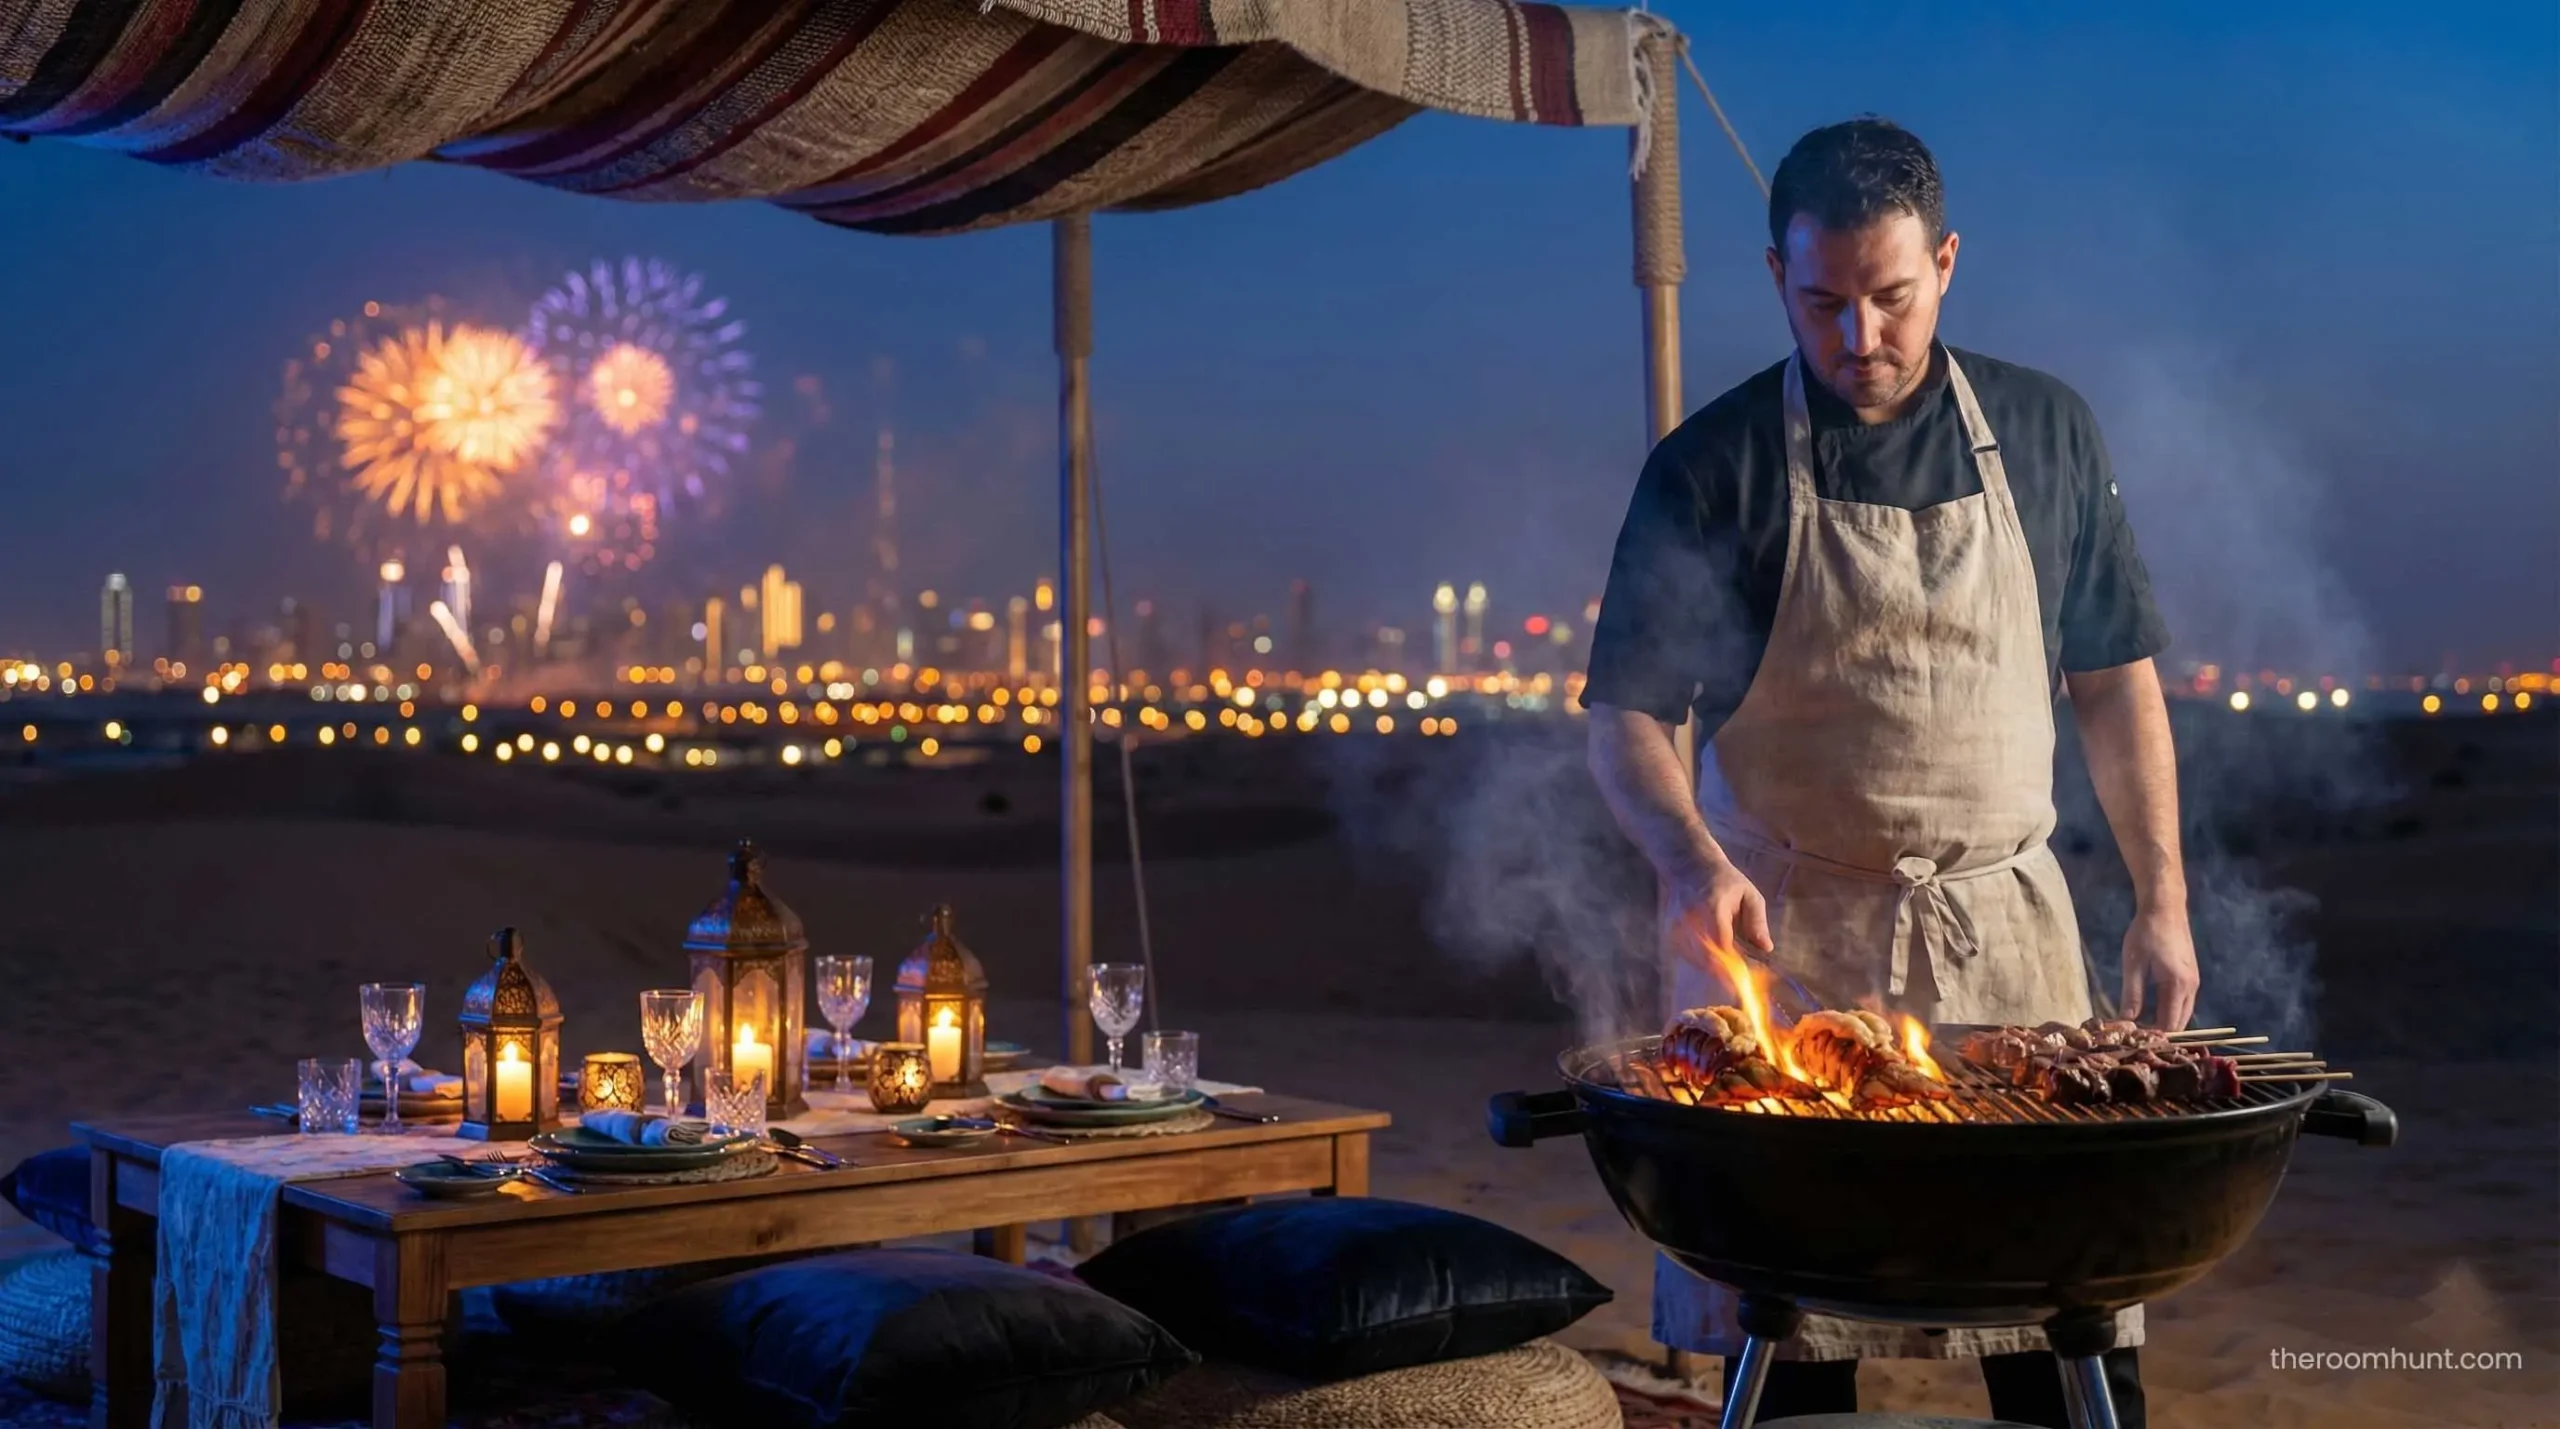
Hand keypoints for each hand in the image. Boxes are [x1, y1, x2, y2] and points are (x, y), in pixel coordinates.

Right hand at [1664, 854, 1772, 964]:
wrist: (1689, 866)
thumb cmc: (1724, 880)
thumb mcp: (1749, 895)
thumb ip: (1757, 922)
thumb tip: (1766, 948)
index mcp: (1712, 906)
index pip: (1722, 944)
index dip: (1734, 964)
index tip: (1746, 974)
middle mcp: (1690, 917)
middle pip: (1706, 958)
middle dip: (1724, 971)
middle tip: (1738, 975)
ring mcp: (1676, 925)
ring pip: (1696, 960)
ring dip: (1712, 966)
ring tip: (1725, 956)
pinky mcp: (1669, 931)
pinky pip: (1686, 956)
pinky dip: (1700, 960)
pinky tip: (1710, 951)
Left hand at [2120, 905, 2199, 1029]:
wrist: (2165, 907)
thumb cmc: (2146, 933)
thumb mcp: (2133, 965)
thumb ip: (2132, 996)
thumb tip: (2126, 1021)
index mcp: (2177, 986)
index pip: (2169, 1024)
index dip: (2153, 1036)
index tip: (2134, 1041)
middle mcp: (2192, 987)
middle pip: (2180, 1022)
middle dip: (2161, 1032)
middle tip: (2137, 1037)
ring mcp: (2195, 981)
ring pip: (2184, 1012)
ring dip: (2167, 1021)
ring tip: (2142, 1026)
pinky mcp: (2192, 974)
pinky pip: (2184, 1001)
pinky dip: (2171, 1010)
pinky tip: (2153, 1010)